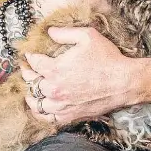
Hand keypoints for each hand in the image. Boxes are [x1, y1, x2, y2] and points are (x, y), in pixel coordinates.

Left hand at [20, 26, 150, 125]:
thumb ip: (65, 33)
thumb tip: (49, 31)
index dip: (30, 57)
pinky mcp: (70, 116)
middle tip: (27, 70)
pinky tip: (41, 108)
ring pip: (36, 104)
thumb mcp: (87, 36)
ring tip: (29, 91)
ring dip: (31, 96)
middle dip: (27, 75)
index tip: (29, 54)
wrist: (123, 82)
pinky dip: (41, 114)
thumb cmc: (107, 58)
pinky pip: (48, 118)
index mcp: (56, 69)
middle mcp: (54, 89)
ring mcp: (62, 105)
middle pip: (32, 83)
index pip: (34, 63)